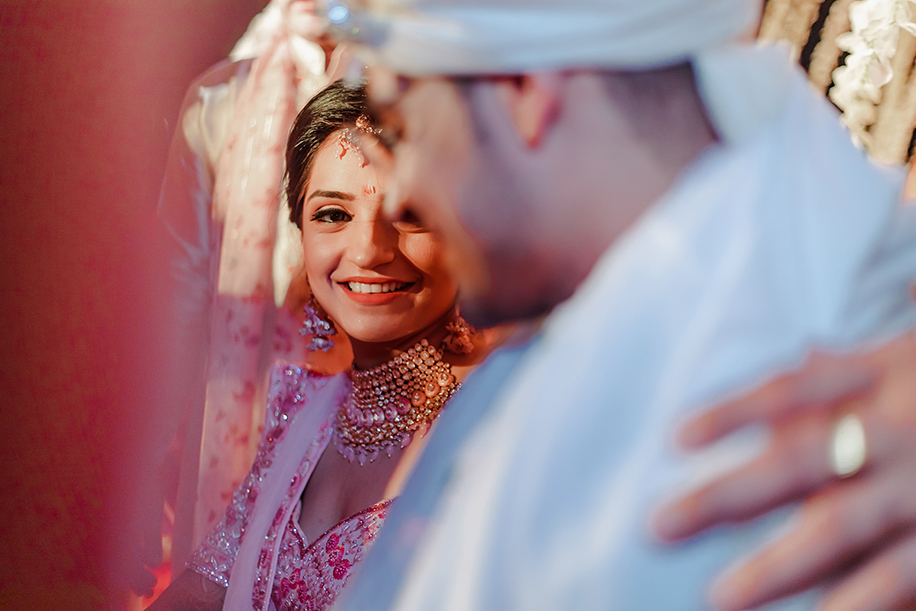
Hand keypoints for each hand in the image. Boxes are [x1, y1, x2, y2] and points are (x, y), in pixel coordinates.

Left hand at [651, 333, 915, 610]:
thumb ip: (859, 361)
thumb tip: (801, 354)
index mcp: (894, 374)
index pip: (795, 391)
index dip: (733, 413)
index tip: (674, 439)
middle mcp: (905, 431)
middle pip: (800, 464)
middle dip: (726, 497)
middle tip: (657, 526)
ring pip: (847, 532)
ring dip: (781, 568)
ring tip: (719, 599)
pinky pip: (907, 581)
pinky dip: (865, 602)